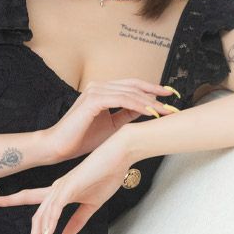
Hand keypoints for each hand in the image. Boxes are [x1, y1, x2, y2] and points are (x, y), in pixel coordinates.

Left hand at [0, 131, 132, 233]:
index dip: (33, 230)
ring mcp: (61, 188)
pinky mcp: (69, 186)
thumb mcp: (91, 205)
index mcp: (60, 194)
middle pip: (37, 217)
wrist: (118, 156)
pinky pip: (56, 207)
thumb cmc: (106, 176)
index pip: (40, 212)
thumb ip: (77, 222)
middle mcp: (56, 190)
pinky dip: (50, 222)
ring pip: (43, 214)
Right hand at [44, 79, 178, 161]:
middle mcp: (99, 87)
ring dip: (151, 101)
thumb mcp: (111, 126)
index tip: (170, 97)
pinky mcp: (93, 100)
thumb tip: (146, 110)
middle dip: (157, 94)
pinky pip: (122, 99)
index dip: (152, 90)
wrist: (58, 146)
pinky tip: (151, 112)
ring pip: (131, 92)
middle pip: (135, 86)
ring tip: (167, 110)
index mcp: (103, 91)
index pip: (133, 86)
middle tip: (174, 103)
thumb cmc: (81, 139)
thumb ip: (126, 115)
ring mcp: (95, 91)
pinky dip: (138, 105)